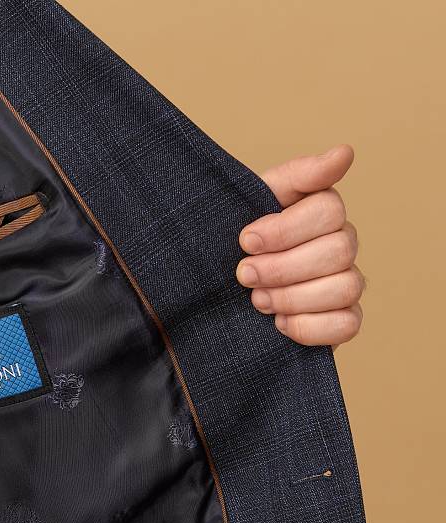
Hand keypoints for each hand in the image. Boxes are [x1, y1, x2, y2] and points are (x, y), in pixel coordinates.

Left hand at [236, 144, 364, 350]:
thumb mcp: (253, 201)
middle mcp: (342, 244)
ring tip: (257, 300)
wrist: (217, 293)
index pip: (328, 209)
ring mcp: (347, 283)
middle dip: (283, 268)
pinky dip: (309, 327)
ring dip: (293, 297)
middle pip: (339, 250)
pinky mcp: (343, 320)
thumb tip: (345, 153)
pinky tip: (279, 323)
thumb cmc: (238, 245)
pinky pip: (347, 324)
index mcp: (322, 211)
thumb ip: (297, 176)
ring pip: (345, 287)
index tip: (245, 241)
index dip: (285, 229)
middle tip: (244, 275)